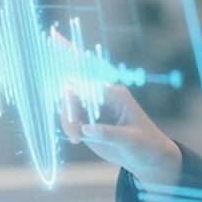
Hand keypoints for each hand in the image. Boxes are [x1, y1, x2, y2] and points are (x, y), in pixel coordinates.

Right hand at [52, 29, 181, 186]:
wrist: (148, 159)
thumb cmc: (146, 145)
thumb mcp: (130, 140)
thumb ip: (109, 133)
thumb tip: (86, 130)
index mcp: (115, 94)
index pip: (88, 76)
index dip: (69, 58)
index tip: (52, 42)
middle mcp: (102, 97)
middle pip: (73, 91)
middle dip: (67, 109)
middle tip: (74, 134)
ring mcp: (93, 108)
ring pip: (68, 107)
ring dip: (67, 121)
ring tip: (77, 139)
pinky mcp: (87, 120)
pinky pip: (70, 119)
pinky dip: (68, 127)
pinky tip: (76, 139)